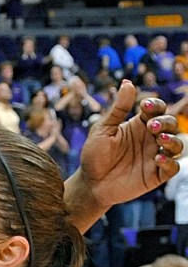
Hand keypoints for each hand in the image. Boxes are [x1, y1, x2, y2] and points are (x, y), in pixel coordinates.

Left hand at [77, 79, 181, 210]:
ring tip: (160, 139)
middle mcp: (150, 139)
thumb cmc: (94, 155)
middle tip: (151, 126)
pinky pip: (173, 168)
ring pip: (177, 144)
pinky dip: (170, 162)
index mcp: (139, 125)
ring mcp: (155, 156)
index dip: (156, 106)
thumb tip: (128, 82)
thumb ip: (118, 109)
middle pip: (171, 124)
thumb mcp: (103, 129)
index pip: (157, 110)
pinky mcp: (156, 175)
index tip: (145, 106)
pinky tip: (158, 158)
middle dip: (165, 122)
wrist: (89, 183)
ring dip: (173, 140)